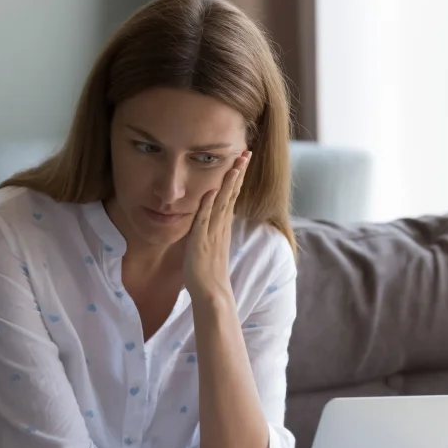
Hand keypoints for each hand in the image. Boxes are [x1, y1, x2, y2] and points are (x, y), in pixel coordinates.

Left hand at [185, 151, 250, 300]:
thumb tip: (210, 216)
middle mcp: (220, 227)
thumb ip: (211, 229)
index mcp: (222, 226)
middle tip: (246, 153)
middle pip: (231, 195)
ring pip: (221, 204)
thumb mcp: (211, 245)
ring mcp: (212, 234)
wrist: (212, 294)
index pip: (231, 196)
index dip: (237, 178)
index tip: (243, 160)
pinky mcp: (201, 242)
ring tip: (235, 165)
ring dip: (228, 184)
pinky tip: (212, 191)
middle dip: (238, 173)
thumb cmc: (209, 272)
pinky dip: (208, 205)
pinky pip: (204, 220)